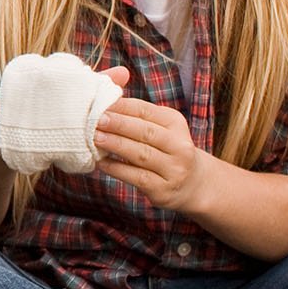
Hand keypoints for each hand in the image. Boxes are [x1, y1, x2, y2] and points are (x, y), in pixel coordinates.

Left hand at [94, 94, 203, 209]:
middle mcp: (180, 146)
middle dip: (119, 124)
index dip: (121, 107)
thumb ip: (135, 114)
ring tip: (94, 138)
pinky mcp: (163, 189)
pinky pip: (137, 177)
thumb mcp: (159, 127)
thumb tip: (104, 99)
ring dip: (116, 145)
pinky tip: (101, 162)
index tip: (98, 103)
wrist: (192, 184)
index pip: (145, 111)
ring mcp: (174, 169)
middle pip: (146, 132)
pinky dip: (117, 168)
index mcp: (175, 123)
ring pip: (141, 154)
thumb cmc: (164, 149)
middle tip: (96, 119)